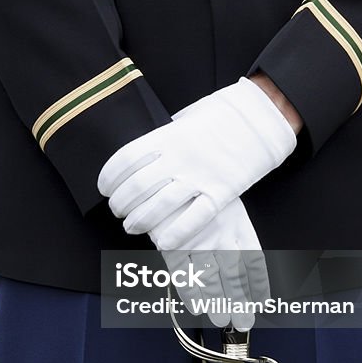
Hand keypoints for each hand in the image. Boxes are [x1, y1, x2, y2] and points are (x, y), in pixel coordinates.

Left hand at [97, 77, 296, 249]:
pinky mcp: (220, 193)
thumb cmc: (218, 120)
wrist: (257, 120)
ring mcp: (199, 176)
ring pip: (158, 207)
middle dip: (120, 204)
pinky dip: (173, 235)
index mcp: (167, 136)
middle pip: (136, 187)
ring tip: (132, 226)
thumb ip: (162, 141)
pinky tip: (161, 242)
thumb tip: (139, 159)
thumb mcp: (184, 121)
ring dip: (139, 221)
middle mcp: (179, 157)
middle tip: (118, 211)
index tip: (104, 188)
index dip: (109, 177)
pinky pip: (191, 220)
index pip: (125, 160)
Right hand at [160, 197, 269, 331]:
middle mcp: (220, 234)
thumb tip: (245, 264)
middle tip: (242, 321)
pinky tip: (197, 306)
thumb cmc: (197, 187)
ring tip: (220, 319)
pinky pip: (183, 274)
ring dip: (216, 302)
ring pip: (209, 279)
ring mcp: (196, 240)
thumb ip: (233, 231)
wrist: (169, 173)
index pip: (253, 260)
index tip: (261, 301)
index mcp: (237, 223)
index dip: (258, 284)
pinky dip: (190, 292)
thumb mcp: (224, 203)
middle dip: (238, 302)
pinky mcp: (172, 243)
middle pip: (233, 275)